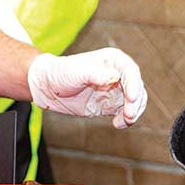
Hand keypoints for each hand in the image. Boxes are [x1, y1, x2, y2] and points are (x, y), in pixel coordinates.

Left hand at [27, 48, 146, 128]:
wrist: (47, 87)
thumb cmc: (60, 73)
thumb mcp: (76, 72)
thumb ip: (95, 73)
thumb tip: (114, 77)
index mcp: (112, 60)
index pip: (130, 71)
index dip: (134, 84)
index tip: (131, 98)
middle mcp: (117, 74)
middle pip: (136, 87)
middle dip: (136, 102)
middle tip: (128, 115)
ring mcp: (115, 90)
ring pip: (135, 101)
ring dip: (133, 112)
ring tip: (124, 121)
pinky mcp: (110, 104)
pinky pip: (125, 112)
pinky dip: (126, 119)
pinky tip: (118, 124)